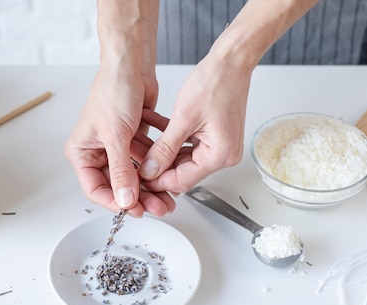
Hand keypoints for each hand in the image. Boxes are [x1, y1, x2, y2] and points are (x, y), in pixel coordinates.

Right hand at [64, 65, 175, 216]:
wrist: (131, 65)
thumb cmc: (113, 90)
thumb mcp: (116, 135)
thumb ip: (122, 171)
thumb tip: (125, 199)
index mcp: (82, 152)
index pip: (96, 189)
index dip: (116, 202)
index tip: (135, 210)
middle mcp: (98, 152)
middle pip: (119, 186)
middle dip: (140, 197)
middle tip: (158, 207)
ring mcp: (117, 147)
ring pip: (135, 176)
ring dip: (152, 185)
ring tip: (168, 197)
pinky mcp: (133, 141)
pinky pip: (145, 162)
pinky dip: (157, 168)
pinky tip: (169, 175)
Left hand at [138, 54, 250, 192]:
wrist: (231, 61)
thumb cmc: (215, 82)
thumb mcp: (183, 118)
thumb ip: (164, 149)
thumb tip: (150, 170)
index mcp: (219, 155)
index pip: (182, 180)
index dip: (157, 180)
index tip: (138, 177)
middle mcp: (223, 156)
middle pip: (183, 173)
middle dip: (158, 167)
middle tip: (136, 162)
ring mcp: (219, 147)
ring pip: (182, 160)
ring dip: (162, 153)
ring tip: (140, 145)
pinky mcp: (213, 138)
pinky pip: (187, 146)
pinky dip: (171, 141)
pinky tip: (154, 130)